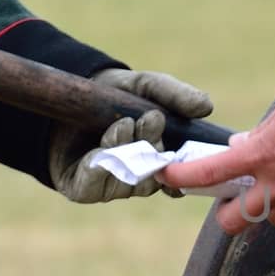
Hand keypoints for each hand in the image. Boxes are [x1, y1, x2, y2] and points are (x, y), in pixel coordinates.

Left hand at [49, 68, 213, 202]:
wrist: (68, 93)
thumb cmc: (116, 93)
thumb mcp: (147, 87)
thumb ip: (176, 95)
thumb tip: (207, 107)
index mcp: (160, 161)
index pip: (180, 179)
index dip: (185, 171)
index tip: (185, 147)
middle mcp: (139, 179)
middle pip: (154, 178)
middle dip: (154, 147)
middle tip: (152, 119)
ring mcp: (112, 186)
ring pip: (127, 183)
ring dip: (126, 152)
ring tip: (122, 125)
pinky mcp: (83, 189)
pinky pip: (95, 188)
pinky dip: (99, 169)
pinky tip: (98, 150)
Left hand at [158, 85, 274, 233]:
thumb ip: (263, 133)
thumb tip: (245, 145)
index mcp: (261, 157)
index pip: (209, 173)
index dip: (182, 177)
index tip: (169, 175)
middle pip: (233, 221)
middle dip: (228, 212)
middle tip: (236, 195)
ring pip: (273, 218)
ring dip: (273, 204)